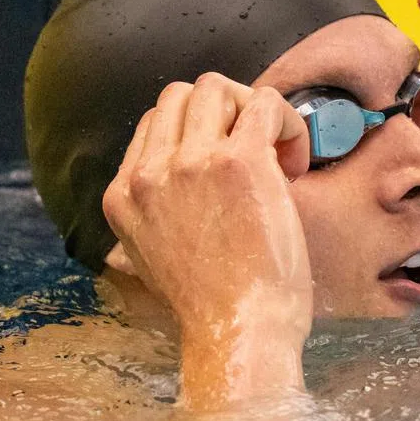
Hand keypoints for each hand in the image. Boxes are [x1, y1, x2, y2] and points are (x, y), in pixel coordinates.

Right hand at [102, 73, 312, 406]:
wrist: (239, 333)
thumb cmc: (213, 308)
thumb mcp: (151, 263)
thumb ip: (151, 220)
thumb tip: (174, 193)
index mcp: (123, 194)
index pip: (155, 124)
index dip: (198, 135)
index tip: (228, 172)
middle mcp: (148, 172)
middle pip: (181, 94)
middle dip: (224, 111)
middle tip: (257, 153)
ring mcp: (191, 163)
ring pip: (217, 87)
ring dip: (252, 109)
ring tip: (276, 155)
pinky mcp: (239, 161)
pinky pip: (266, 102)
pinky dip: (288, 121)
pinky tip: (296, 162)